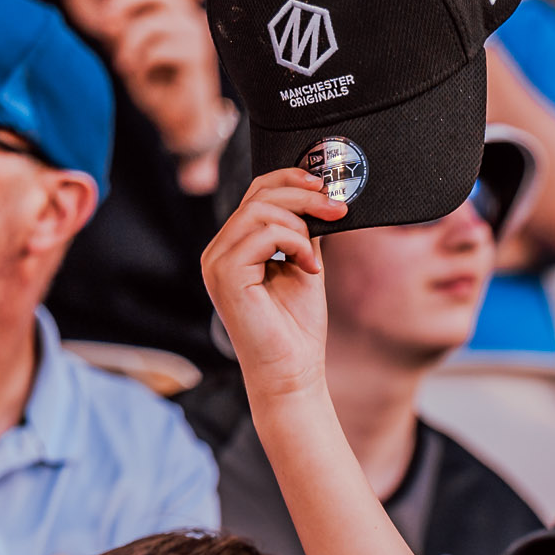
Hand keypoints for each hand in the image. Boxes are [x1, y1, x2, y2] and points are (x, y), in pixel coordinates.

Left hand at [101, 0, 228, 181]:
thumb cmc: (160, 89)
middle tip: (108, 28)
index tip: (105, 19)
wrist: (185, 124)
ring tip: (125, 67)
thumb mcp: (133, 53)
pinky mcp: (199, 61)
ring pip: (154, 25)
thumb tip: (110, 18)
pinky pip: (160, 50)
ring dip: (131, 45)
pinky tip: (145, 79)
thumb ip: (122, 31)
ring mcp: (199, 41)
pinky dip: (144, 64)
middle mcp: (194, 24)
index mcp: (181, 19)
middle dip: (129, 3)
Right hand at [200, 170, 346, 398]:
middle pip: (258, 196)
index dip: (290, 181)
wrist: (293, 372)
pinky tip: (308, 268)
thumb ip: (304, 234)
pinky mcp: (225, 274)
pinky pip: (262, 235)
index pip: (256, 195)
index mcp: (234, 248)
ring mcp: (217, 262)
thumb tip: (319, 200)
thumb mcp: (305, 267)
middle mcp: (219, 251)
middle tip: (337, 209)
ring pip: (260, 211)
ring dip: (300, 224)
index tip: (325, 188)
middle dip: (303, 196)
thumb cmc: (297, 329)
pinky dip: (294, 243)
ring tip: (315, 257)